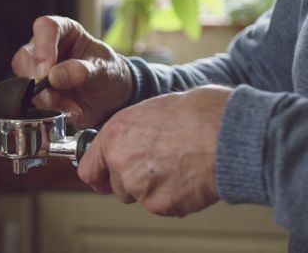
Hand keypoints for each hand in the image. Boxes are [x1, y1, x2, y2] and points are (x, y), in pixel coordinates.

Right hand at [11, 16, 131, 126]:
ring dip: (41, 97)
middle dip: (36, 78)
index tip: (47, 68)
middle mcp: (46, 48)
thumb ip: (82, 70)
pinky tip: (67, 111)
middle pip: (25, 56)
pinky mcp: (37, 92)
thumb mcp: (104, 69)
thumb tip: (54, 76)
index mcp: (65, 32)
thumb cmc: (108, 74)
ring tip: (65, 105)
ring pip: (22, 80)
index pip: (45, 27)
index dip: (43, 46)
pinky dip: (47, 110)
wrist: (111, 100)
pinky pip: (32, 100)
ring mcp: (39, 71)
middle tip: (52, 94)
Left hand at [77, 85, 231, 216]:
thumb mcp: (152, 110)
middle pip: (116, 186)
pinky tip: (189, 178)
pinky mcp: (160, 204)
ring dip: (153, 189)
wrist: (229, 132)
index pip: (89, 169)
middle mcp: (120, 160)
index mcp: (115, 134)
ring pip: (138, 197)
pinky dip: (174, 199)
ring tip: (179, 167)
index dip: (98, 175)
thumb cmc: (199, 115)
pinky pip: (162, 207)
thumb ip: (131, 132)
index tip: (104, 178)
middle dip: (132, 181)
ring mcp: (139, 185)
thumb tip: (128, 141)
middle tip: (158, 166)